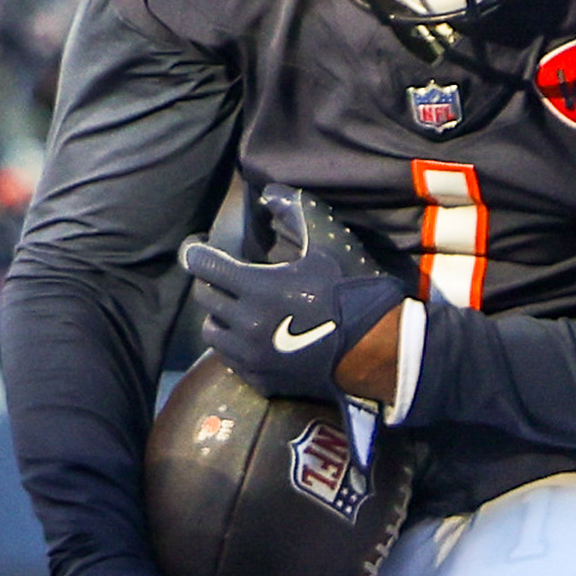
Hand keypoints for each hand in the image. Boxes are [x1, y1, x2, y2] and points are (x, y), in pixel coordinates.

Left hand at [183, 188, 410, 405]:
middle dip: (212, 282)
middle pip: (206, 298)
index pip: (205, 266)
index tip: (197, 248)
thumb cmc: (352, 290)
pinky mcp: (261, 380)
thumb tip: (269, 194)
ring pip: (212, 331)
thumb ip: (295, 214)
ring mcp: (252, 357)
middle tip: (225, 276)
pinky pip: (231, 360)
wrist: (378, 349)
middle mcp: (246, 325)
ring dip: (220, 316)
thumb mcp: (328, 244)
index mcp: (258, 288)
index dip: (197, 253)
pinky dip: (235, 345)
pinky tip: (254, 336)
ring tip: (238, 308)